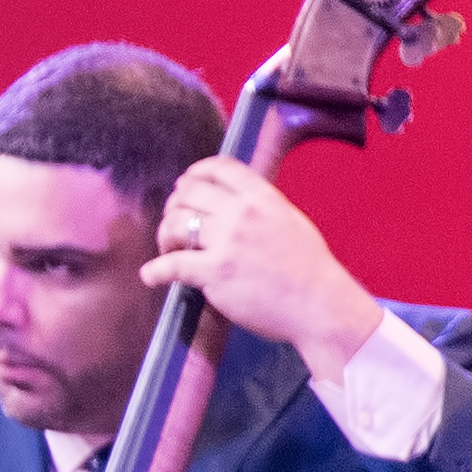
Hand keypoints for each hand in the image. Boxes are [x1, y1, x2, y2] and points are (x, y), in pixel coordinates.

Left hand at [145, 158, 384, 375]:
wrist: (319, 303)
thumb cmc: (306, 268)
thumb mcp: (289, 220)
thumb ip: (259, 207)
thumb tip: (232, 201)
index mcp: (263, 197)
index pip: (219, 168)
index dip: (194, 174)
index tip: (184, 186)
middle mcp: (243, 213)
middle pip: (188, 192)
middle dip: (173, 207)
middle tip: (174, 226)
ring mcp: (228, 241)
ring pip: (174, 223)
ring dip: (164, 237)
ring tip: (170, 252)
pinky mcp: (215, 271)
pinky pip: (170, 265)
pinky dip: (154, 271)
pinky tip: (151, 276)